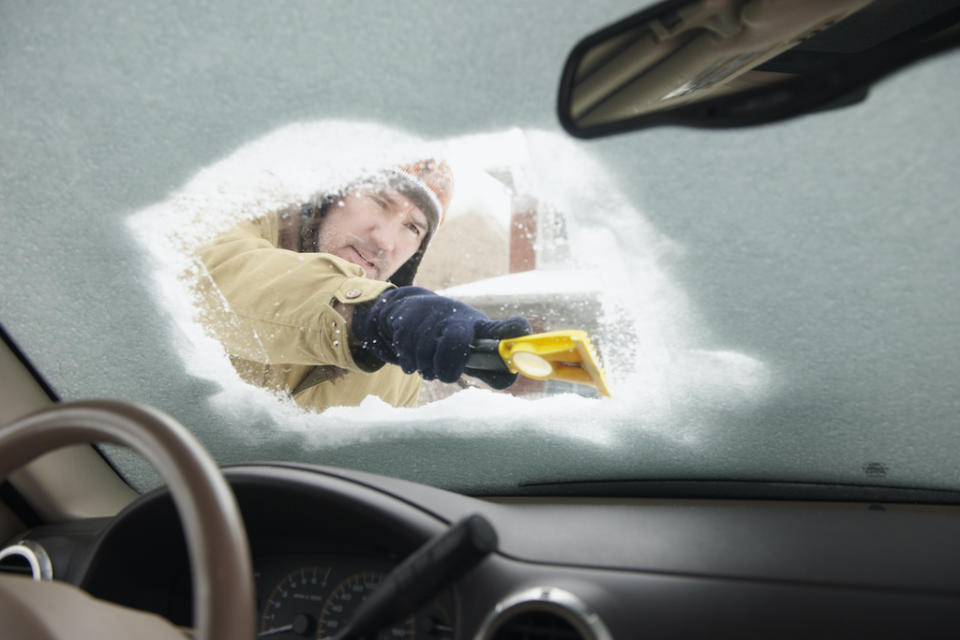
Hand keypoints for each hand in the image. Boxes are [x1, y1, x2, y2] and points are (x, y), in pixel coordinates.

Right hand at [352, 287, 530, 387]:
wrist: (412, 311)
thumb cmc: (452, 336)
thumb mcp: (472, 348)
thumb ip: (489, 368)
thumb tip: (507, 381)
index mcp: (479, 327)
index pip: (501, 328)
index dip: (512, 331)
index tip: (521, 333)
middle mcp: (458, 316)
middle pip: (455, 341)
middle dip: (447, 367)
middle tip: (445, 376)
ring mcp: (433, 315)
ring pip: (426, 351)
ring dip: (426, 368)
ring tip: (429, 367)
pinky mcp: (409, 317)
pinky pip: (407, 349)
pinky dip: (410, 362)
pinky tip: (414, 358)